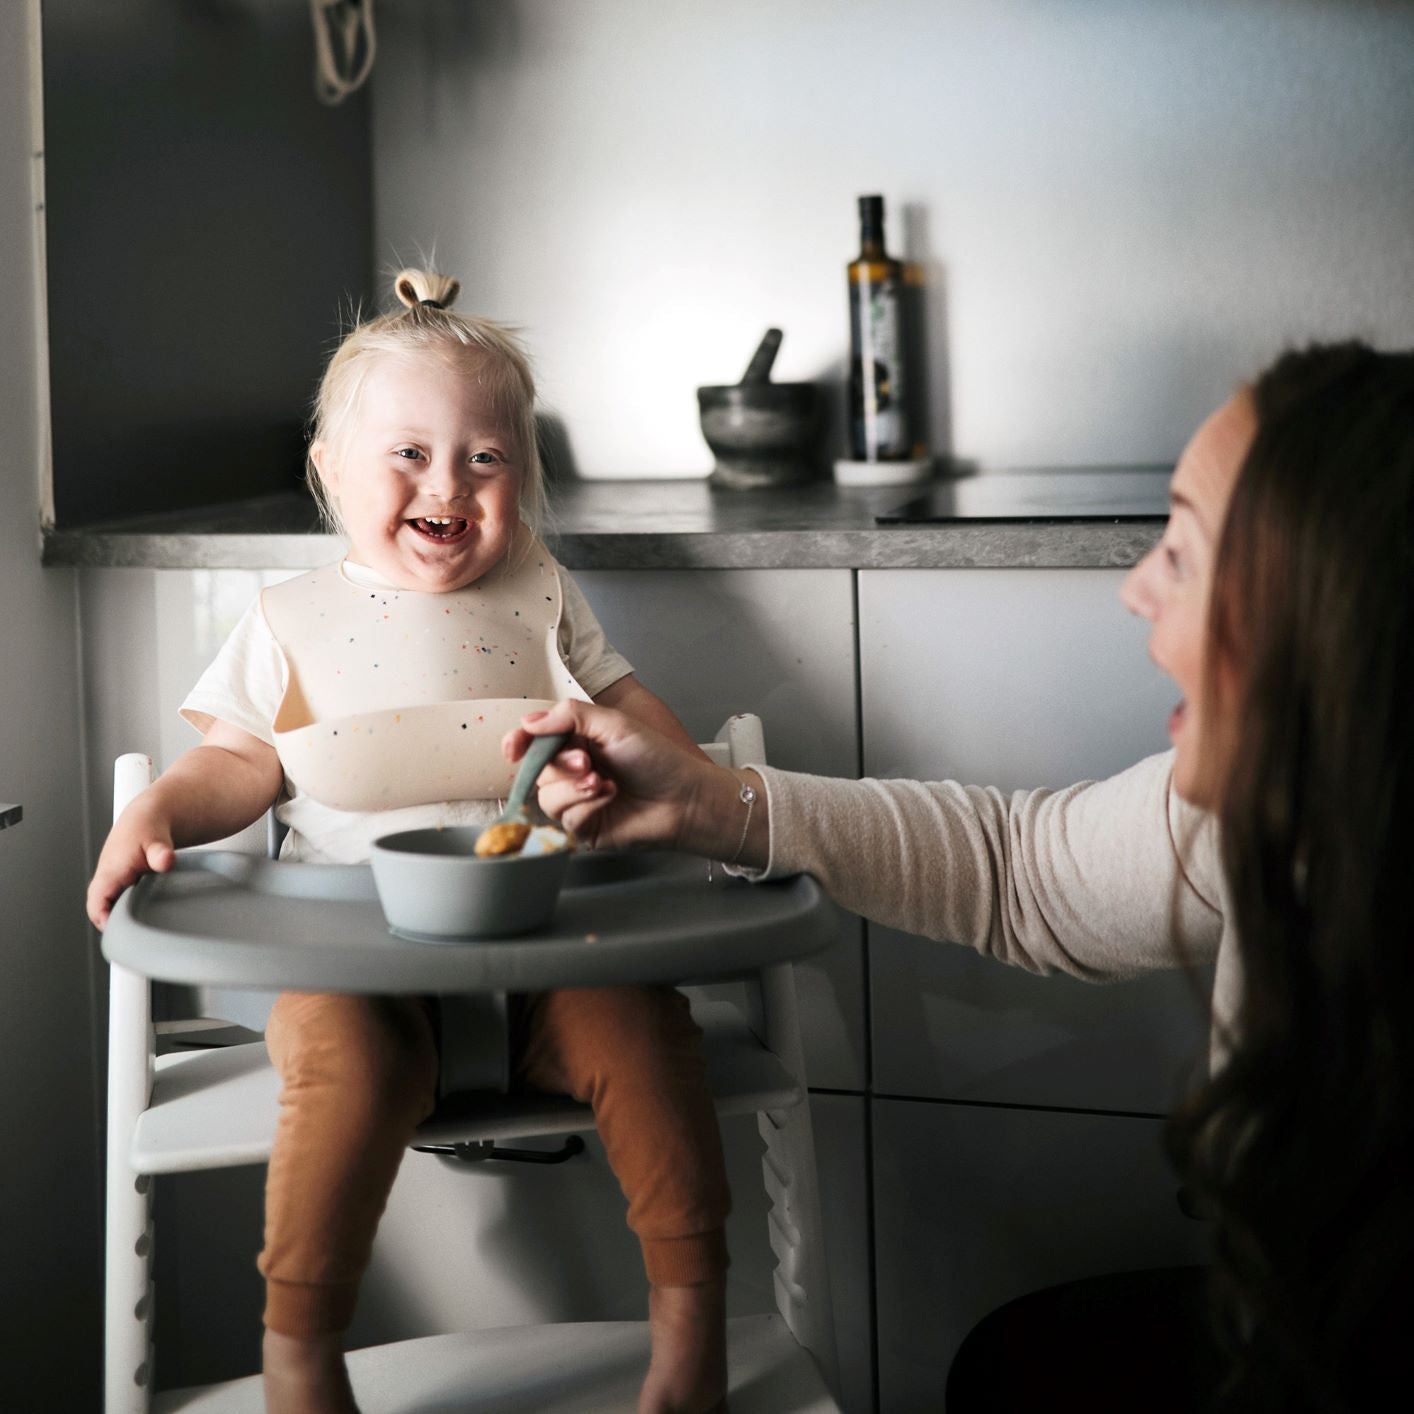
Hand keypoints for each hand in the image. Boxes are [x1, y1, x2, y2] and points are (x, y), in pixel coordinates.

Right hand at [87, 799, 176, 929]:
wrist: (146, 818)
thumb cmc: (146, 827)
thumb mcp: (156, 837)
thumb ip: (160, 851)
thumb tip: (165, 860)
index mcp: (109, 874)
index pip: (97, 907)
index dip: (107, 924)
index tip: (126, 934)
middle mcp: (107, 883)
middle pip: (106, 915)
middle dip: (121, 928)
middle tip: (147, 936)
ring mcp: (115, 886)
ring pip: (116, 911)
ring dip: (131, 919)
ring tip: (153, 927)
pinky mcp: (125, 887)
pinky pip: (125, 905)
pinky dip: (136, 911)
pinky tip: (155, 915)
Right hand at [502, 700, 741, 856]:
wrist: (685, 797)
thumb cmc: (658, 758)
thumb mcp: (613, 724)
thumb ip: (569, 717)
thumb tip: (528, 722)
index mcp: (579, 742)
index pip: (536, 741)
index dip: (519, 742)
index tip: (513, 747)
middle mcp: (574, 771)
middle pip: (537, 769)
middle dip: (558, 764)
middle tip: (586, 762)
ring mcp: (578, 801)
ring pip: (546, 796)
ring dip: (572, 788)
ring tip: (602, 782)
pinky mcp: (585, 828)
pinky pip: (565, 818)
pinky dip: (586, 806)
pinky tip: (610, 797)